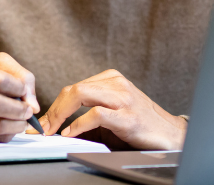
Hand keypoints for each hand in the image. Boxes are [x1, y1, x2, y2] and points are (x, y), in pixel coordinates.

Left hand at [35, 70, 186, 149]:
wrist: (171, 135)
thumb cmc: (140, 126)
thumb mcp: (111, 116)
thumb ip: (88, 117)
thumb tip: (58, 128)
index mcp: (111, 79)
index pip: (74, 87)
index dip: (55, 105)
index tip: (43, 123)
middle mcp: (116, 83)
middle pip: (74, 89)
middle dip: (53, 110)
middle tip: (43, 128)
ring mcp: (123, 98)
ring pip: (81, 94)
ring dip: (60, 114)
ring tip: (52, 130)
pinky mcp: (127, 116)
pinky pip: (95, 114)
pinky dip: (78, 124)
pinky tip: (70, 133)